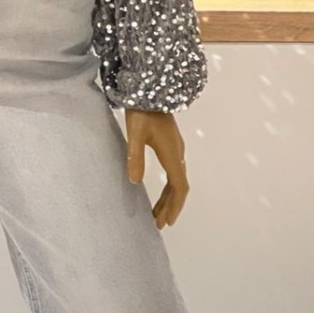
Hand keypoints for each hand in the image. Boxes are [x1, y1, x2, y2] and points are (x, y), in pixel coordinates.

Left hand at [124, 107, 189, 227]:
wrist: (151, 89)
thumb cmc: (142, 111)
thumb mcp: (135, 134)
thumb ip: (135, 157)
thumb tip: (135, 182)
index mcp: (172, 154)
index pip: (179, 187)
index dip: (174, 206)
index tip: (166, 222)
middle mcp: (178, 153)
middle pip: (179, 186)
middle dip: (170, 206)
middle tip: (158, 223)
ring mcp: (176, 148)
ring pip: (177, 179)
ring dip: (169, 198)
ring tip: (157, 213)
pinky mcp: (170, 144)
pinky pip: (174, 171)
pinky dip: (168, 186)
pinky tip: (160, 191)